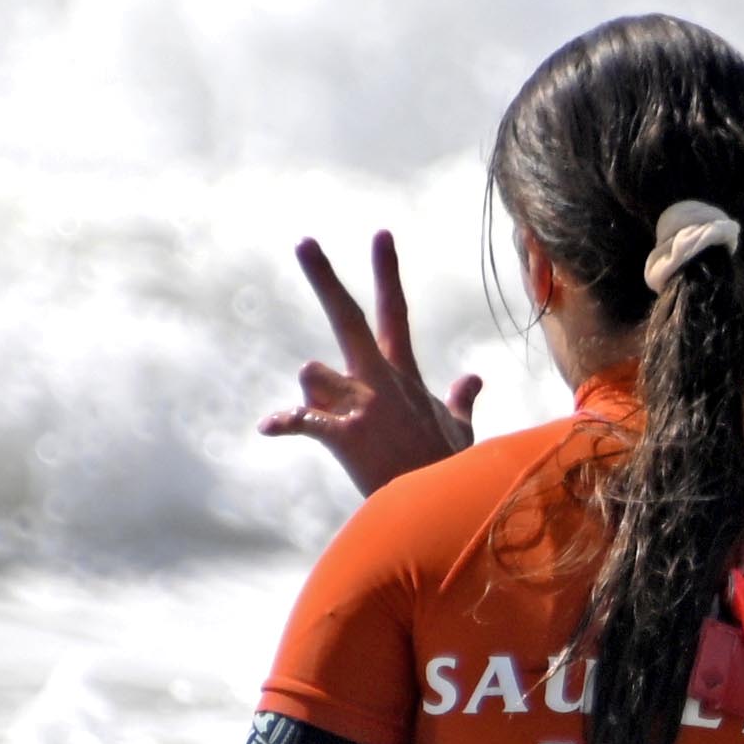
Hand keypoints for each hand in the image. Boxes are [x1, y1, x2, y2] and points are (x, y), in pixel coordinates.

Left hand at [262, 231, 478, 495]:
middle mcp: (379, 380)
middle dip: (325, 279)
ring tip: (317, 401)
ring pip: (316, 374)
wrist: (444, 510)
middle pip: (348, 317)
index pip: (394, 311)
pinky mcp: (346, 436)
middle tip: (304, 242)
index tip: (380, 233)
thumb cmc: (447, 471)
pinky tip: (268, 426)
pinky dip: (284, 421)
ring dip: (313, 386)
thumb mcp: (458, 429)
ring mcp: (363, 406)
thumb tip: (475, 379)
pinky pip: (305, 421)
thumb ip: (461, 401)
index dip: (386, 271)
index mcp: (401, 374)